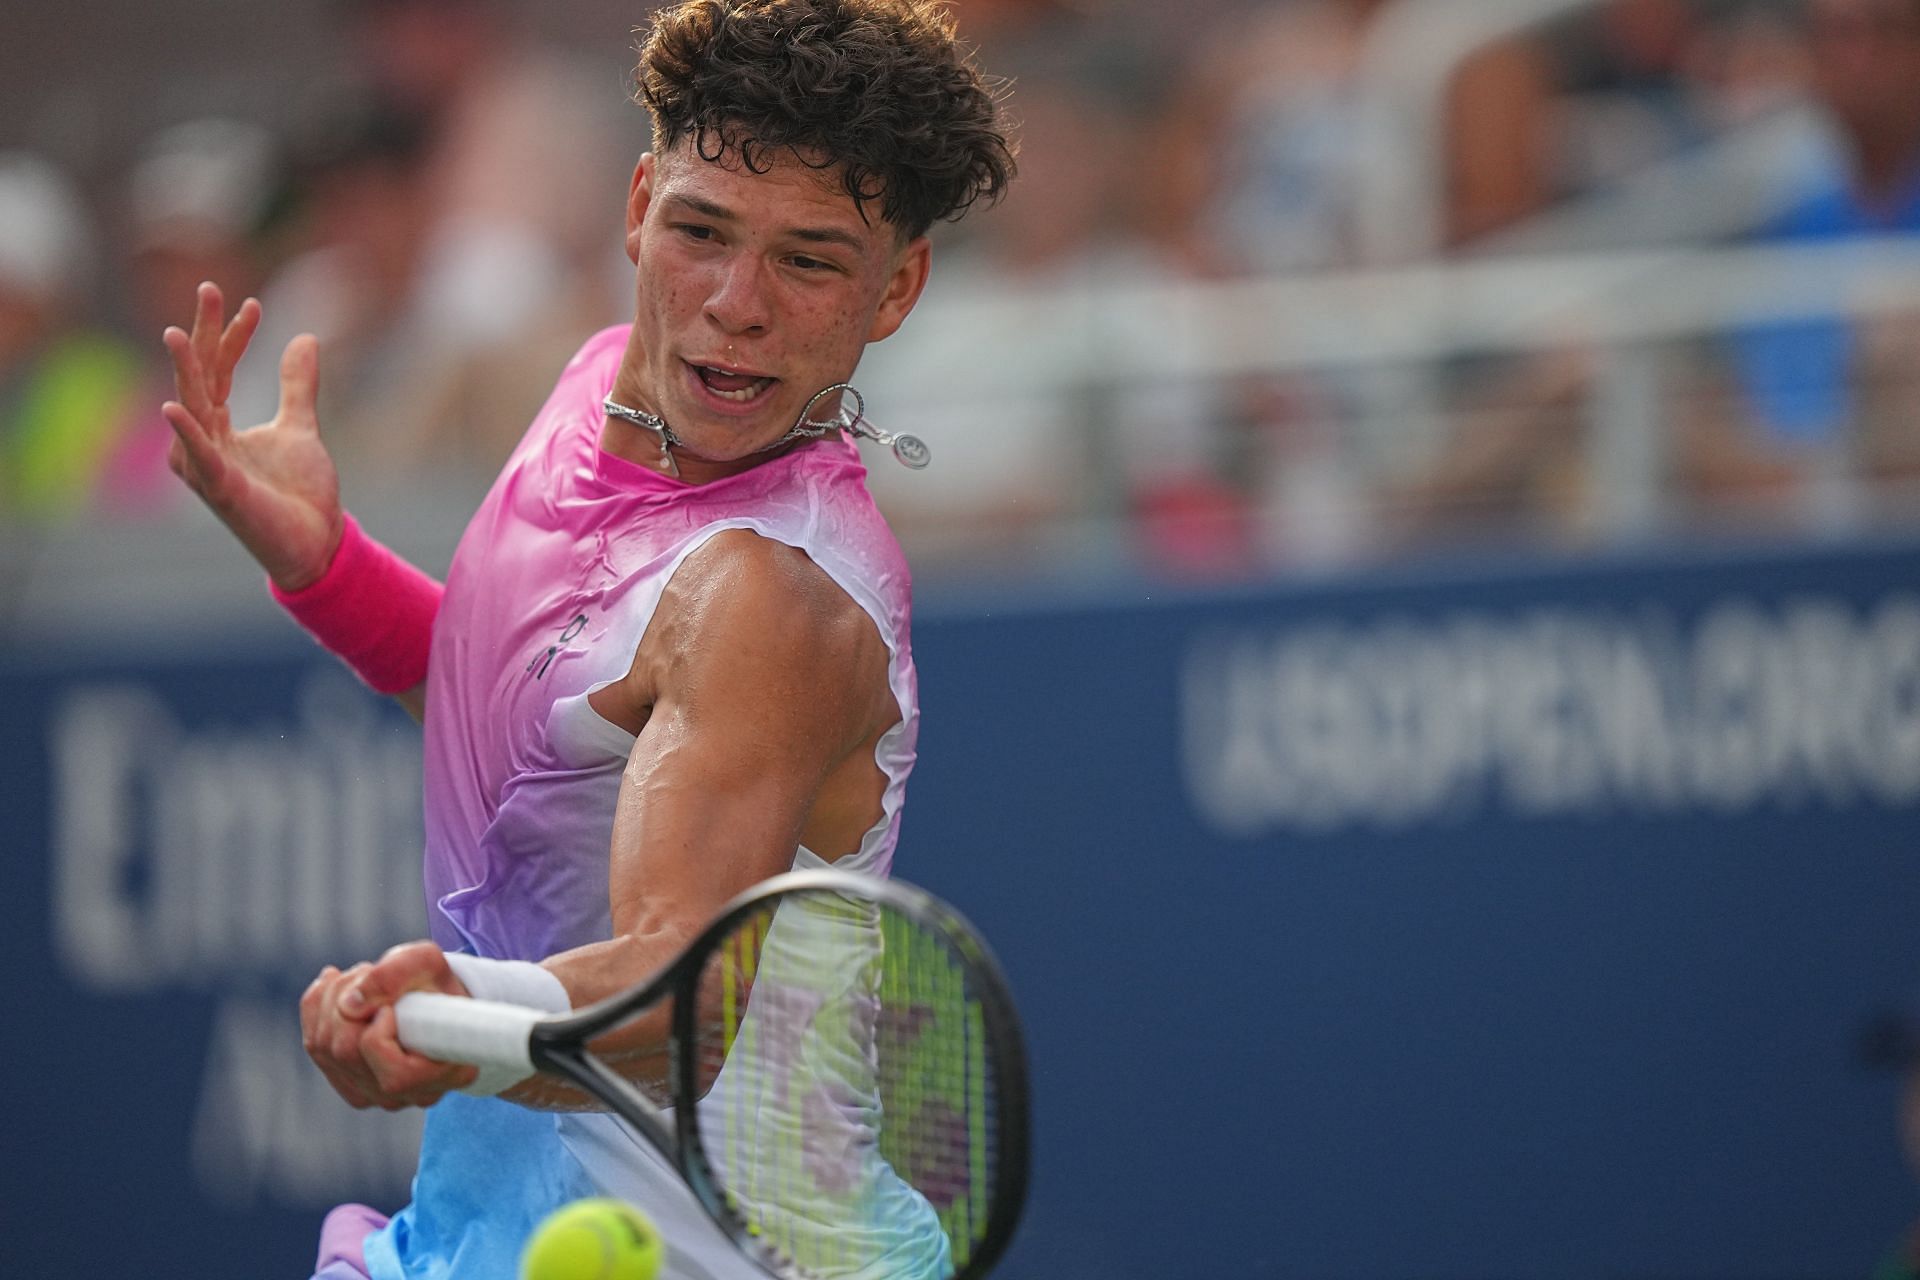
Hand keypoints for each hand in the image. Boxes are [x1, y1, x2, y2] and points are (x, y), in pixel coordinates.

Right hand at [162, 281, 343, 590]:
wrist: (318, 543)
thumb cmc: (301, 493)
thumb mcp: (301, 427)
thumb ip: (296, 386)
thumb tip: (304, 338)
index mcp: (219, 425)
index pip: (218, 369)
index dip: (232, 336)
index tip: (251, 303)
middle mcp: (204, 441)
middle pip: (199, 377)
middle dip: (202, 334)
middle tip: (209, 289)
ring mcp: (208, 465)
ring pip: (191, 408)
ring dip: (184, 371)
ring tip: (177, 333)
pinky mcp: (221, 490)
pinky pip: (199, 457)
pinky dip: (187, 433)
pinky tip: (173, 406)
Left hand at [300, 941, 478, 1110]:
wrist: (434, 996)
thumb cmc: (437, 983)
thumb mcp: (426, 963)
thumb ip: (393, 977)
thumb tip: (348, 1006)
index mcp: (445, 1074)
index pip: (396, 1076)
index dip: (380, 1033)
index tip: (390, 1005)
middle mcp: (410, 1095)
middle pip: (348, 1054)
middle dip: (347, 1001)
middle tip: (369, 972)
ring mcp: (377, 1096)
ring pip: (326, 1049)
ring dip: (332, 1000)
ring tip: (360, 977)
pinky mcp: (350, 1085)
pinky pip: (315, 1048)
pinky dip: (317, 1010)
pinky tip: (337, 991)